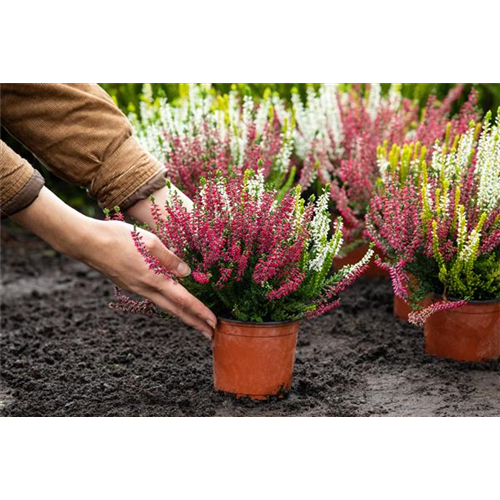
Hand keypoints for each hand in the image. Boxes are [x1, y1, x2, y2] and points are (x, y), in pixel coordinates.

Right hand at [11, 187, 216, 338]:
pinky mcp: (129, 285)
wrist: (86, 243)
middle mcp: (145, 289)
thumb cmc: (118, 237)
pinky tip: (173, 302)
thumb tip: (187, 272)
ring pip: (164, 306)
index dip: (200, 312)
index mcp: (154, 278)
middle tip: (211, 334)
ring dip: (182, 316)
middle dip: (195, 323)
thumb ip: (170, 258)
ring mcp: (136, 289)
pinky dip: (168, 305)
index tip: (214, 323)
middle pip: (175, 311)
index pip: (183, 300)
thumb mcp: (150, 241)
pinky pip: (154, 298)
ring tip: (196, 322)